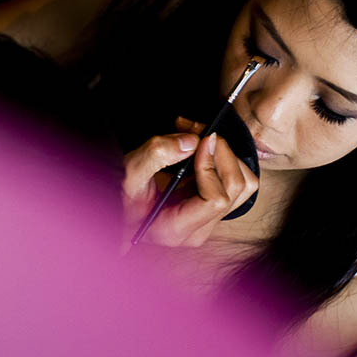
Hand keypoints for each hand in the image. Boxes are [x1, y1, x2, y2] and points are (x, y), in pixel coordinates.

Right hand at [121, 118, 258, 248]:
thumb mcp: (128, 175)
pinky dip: (220, 155)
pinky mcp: (209, 204)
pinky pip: (232, 178)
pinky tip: (195, 143)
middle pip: (237, 187)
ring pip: (243, 183)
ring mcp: (207, 218)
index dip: (211, 166)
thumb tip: (190, 141)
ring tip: (195, 133)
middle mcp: (199, 227)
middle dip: (220, 151)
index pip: (216, 199)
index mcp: (178, 229)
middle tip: (193, 128)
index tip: (198, 141)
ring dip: (224, 152)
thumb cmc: (116, 196)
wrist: (113, 206)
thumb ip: (155, 156)